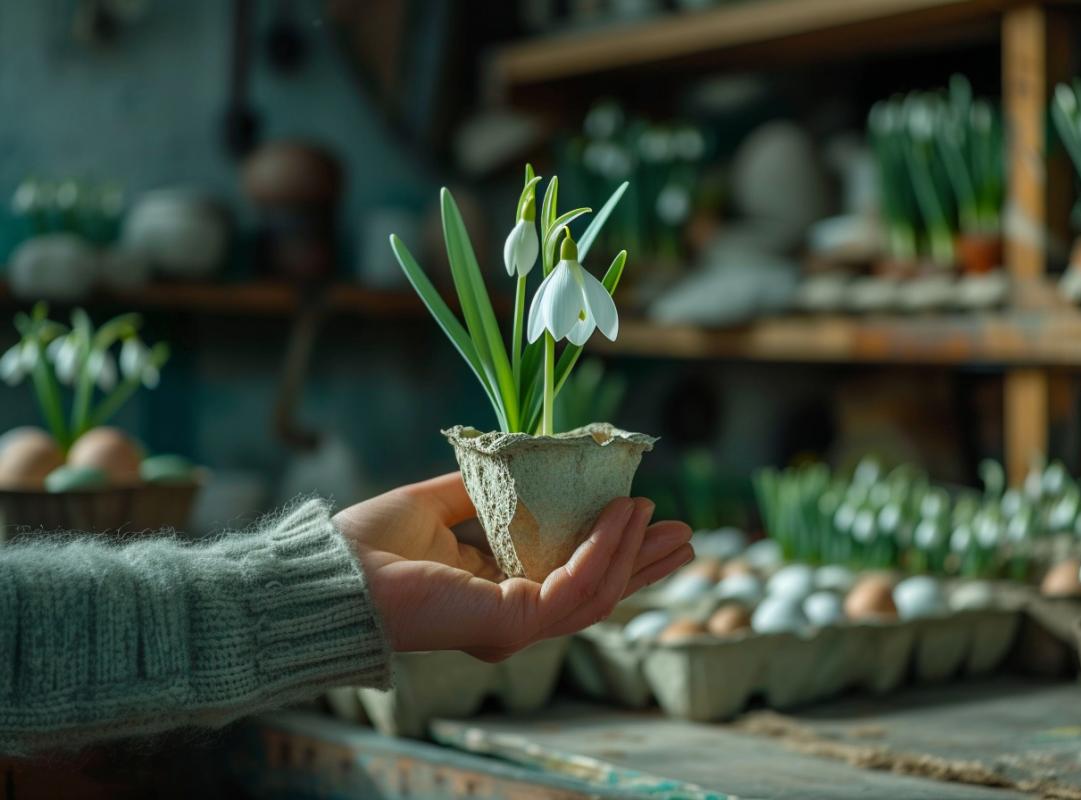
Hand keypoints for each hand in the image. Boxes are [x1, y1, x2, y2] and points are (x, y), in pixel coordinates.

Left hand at [335, 473, 692, 660]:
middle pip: (598, 593)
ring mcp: (515, 626)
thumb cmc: (372, 543)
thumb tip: (523, 457)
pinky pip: (576, 587)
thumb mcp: (441, 502)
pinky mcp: (512, 623)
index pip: (571, 577)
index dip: (613, 550)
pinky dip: (605, 549)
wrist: (334, 569)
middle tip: (686, 534)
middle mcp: (512, 617)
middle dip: (645, 564)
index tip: (642, 513)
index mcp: (497, 592)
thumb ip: (486, 489)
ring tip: (662, 517)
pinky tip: (622, 515)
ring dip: (635, 552)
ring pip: (599, 594)